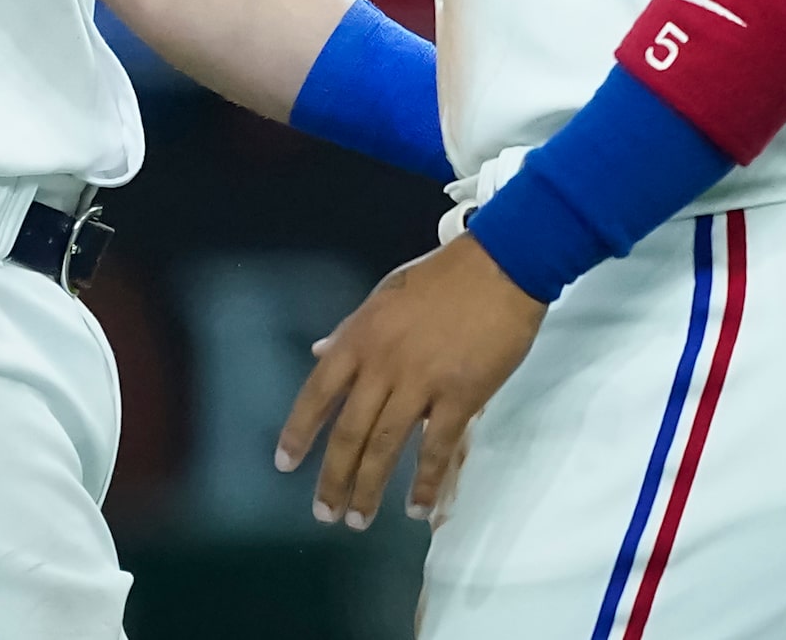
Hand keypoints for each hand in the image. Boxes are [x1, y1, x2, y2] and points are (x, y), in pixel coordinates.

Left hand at [274, 230, 547, 528]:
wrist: (500, 265)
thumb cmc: (442, 277)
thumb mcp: (385, 293)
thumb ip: (351, 328)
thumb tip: (318, 351)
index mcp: (362, 336)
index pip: (318, 392)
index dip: (299, 431)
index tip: (284, 464)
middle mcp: (383, 363)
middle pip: (349, 432)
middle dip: (333, 478)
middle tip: (325, 513)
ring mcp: (421, 382)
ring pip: (385, 447)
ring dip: (369, 488)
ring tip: (359, 519)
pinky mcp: (459, 396)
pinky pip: (436, 449)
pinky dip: (425, 483)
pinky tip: (417, 508)